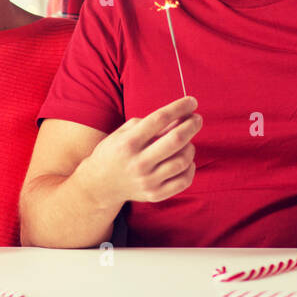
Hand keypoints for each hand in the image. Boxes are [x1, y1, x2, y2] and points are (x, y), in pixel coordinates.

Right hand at [76, 96, 200, 207]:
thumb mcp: (125, 132)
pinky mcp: (155, 195)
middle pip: (175, 140)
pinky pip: (183, 181)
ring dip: (190, 147)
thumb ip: (151, 123)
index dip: (179, 107)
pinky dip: (190, 167)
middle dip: (192, 125)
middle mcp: (138, 163)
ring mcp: (147, 181)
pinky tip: (185, 160)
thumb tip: (181, 118)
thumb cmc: (115, 152)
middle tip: (197, 118)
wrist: (99, 185)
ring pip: (182, 161)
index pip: (160, 119)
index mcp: (129, 142)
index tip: (192, 102)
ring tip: (186, 142)